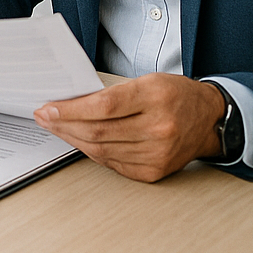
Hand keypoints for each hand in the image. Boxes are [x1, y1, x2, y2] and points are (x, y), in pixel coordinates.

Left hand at [34, 73, 224, 181]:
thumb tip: (69, 103)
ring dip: (72, 139)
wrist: (208, 119)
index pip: (103, 107)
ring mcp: (158, 153)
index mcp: (155, 98)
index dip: (70, 110)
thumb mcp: (145, 81)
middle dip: (63, 124)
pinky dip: (92, 152)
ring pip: (101, 150)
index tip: (48, 108)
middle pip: (98, 131)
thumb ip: (111, 93)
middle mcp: (159, 128)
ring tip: (56, 128)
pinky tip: (79, 140)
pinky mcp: (155, 171)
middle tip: (44, 117)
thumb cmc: (174, 95)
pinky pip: (113, 163)